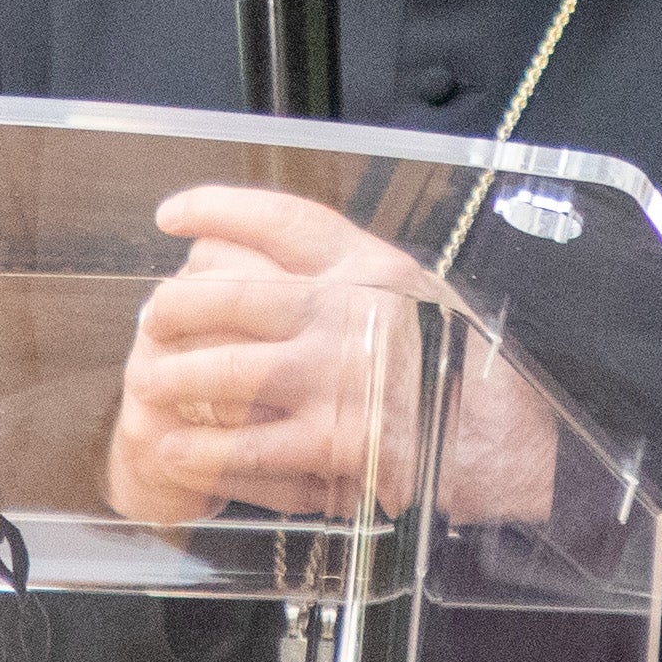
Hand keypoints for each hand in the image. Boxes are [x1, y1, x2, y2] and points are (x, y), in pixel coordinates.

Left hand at [106, 184, 559, 527]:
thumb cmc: (466, 374)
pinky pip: (245, 450)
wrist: (512, 450)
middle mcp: (351, 316)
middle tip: (151, 322)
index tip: (174, 216)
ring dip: (172, 382)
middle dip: (172, 310)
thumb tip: (272, 263)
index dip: (217, 209)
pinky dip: (199, 452)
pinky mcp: (335, 449)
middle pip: (228, 296)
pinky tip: (173, 451)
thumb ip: (354, 280)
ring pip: (223, 373)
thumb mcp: (422, 297)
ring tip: (149, 388)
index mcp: (374, 270)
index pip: (281, 218)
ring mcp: (339, 383)